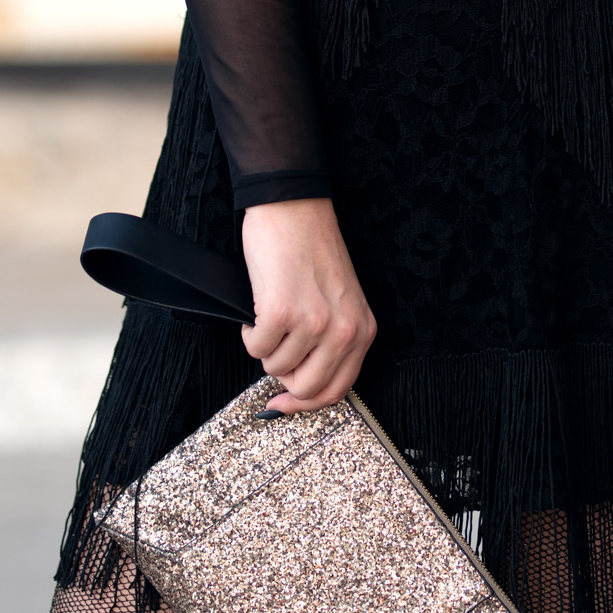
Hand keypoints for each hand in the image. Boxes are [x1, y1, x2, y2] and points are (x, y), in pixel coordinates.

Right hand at [239, 197, 376, 411]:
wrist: (293, 208)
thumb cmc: (311, 249)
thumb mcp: (339, 301)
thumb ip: (331, 342)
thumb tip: (299, 386)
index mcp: (362, 329)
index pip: (337, 389)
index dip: (306, 403)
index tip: (283, 404)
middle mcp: (344, 331)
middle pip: (305, 388)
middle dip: (283, 374)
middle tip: (276, 349)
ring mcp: (313, 324)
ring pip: (275, 368)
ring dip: (266, 345)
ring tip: (271, 314)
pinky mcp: (281, 313)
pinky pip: (255, 348)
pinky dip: (250, 331)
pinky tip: (260, 306)